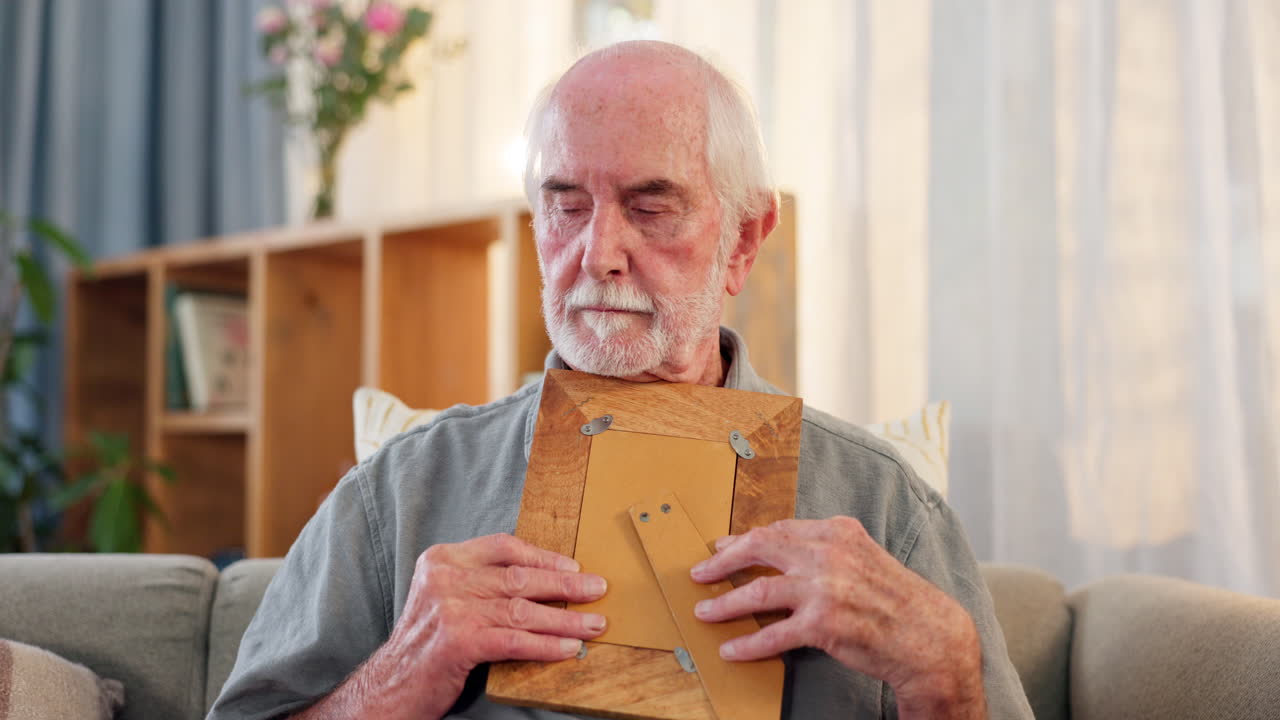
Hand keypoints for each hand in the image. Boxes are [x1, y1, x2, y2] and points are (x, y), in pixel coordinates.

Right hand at [380, 534, 608, 717]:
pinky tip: (568, 648)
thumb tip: (543, 580)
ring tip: (593, 624)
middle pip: (519, 576)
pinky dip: (546, 644)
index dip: (543, 556)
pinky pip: (515, 640)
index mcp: (443, 559)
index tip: (573, 567)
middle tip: (597, 589)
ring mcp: (450, 609)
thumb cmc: (426, 644)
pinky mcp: (457, 642)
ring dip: (565, 618)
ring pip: (523, 609)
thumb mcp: (446, 597)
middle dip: (565, 585)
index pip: (503, 546)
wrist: (390, 686)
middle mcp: (445, 578)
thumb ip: (481, 583)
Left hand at [689, 517, 985, 717]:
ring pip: (758, 591)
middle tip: (701, 573)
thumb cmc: (898, 601)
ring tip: (705, 612)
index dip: (744, 539)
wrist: (930, 637)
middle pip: (760, 548)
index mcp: (838, 532)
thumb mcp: (865, 558)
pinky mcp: (823, 624)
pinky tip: (731, 649)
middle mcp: (828, 554)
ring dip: (725, 603)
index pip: (779, 529)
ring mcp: (824, 588)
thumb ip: (829, 550)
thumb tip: (786, 551)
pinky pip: (772, 635)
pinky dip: (747, 644)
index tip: (723, 546)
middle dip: (724, 561)